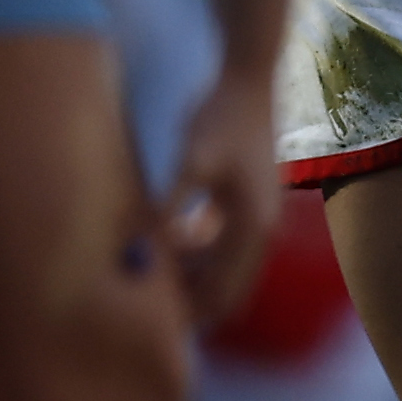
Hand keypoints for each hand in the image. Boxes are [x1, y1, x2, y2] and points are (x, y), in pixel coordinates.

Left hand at [165, 60, 286, 325]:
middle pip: (224, 289)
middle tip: (140, 306)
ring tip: (145, 275)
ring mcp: (255, 218)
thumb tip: (146, 248)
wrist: (247, 80)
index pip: (222, 294)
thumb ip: (170, 207)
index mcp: (253, 229)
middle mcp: (261, 231)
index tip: (148, 320)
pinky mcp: (244, 204)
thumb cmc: (221, 118)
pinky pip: (218, 246)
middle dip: (187, 301)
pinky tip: (163, 242)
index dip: (188, 313)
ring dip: (188, 277)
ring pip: (220, 269)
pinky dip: (194, 254)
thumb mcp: (191, 162)